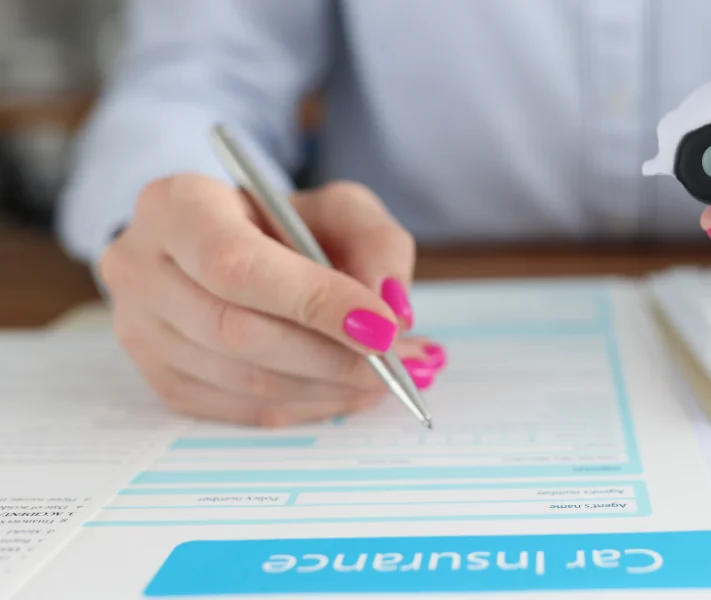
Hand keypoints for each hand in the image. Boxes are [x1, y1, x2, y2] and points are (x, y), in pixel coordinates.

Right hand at [99, 175, 445, 425]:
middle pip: (239, 331)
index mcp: (174, 206)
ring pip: (244, 380)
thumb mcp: (340, 208)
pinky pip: (241, 410)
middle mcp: (139, 267)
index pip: (238, 266)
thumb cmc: (287, 223)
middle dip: (333, 355)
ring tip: (388, 377)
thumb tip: (393, 309)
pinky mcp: (160, 378)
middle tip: (399, 363)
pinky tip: (349, 390)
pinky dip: (308, 406)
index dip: (315, 302)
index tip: (384, 327)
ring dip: (329, 387)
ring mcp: (140, 330)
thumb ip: (376, 242)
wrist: (229, 245)